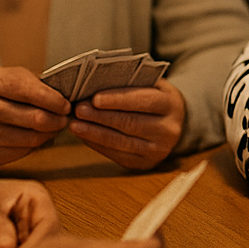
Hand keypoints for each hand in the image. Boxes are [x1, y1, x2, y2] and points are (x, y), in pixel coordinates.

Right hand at [0, 65, 70, 166]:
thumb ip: (39, 84)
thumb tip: (70, 95)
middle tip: (64, 119)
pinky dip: (36, 144)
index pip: (33, 92)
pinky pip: (23, 150)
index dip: (57, 101)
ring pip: (32, 137)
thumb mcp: (14, 77)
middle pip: (36, 118)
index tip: (67, 105)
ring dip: (49, 133)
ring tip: (53, 127)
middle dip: (58, 120)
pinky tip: (37, 136)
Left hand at [70, 78, 185, 169]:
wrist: (173, 124)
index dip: (118, 100)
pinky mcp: (145, 163)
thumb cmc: (155, 99)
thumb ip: (132, 84)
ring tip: (75, 124)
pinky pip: (117, 155)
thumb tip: (96, 85)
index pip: (144, 101)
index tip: (95, 98)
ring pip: (121, 142)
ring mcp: (158, 150)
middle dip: (101, 117)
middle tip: (78, 110)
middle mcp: (168, 130)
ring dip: (94, 133)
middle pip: (130, 123)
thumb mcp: (152, 85)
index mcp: (171, 105)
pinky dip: (97, 145)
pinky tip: (84, 135)